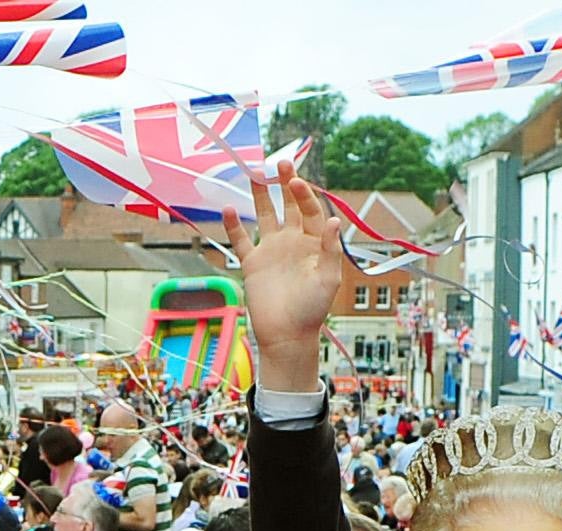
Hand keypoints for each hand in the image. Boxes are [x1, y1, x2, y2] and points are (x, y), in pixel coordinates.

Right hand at [232, 174, 350, 388]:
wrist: (287, 335)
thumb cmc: (312, 310)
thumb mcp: (328, 278)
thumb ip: (329, 249)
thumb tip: (334, 220)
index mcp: (313, 243)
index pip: (309, 210)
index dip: (303, 194)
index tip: (294, 182)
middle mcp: (292, 242)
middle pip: (288, 205)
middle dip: (284, 184)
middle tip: (279, 163)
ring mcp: (271, 251)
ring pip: (264, 216)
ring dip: (260, 196)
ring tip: (254, 173)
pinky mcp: (253, 263)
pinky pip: (241, 240)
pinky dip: (233, 225)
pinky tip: (228, 208)